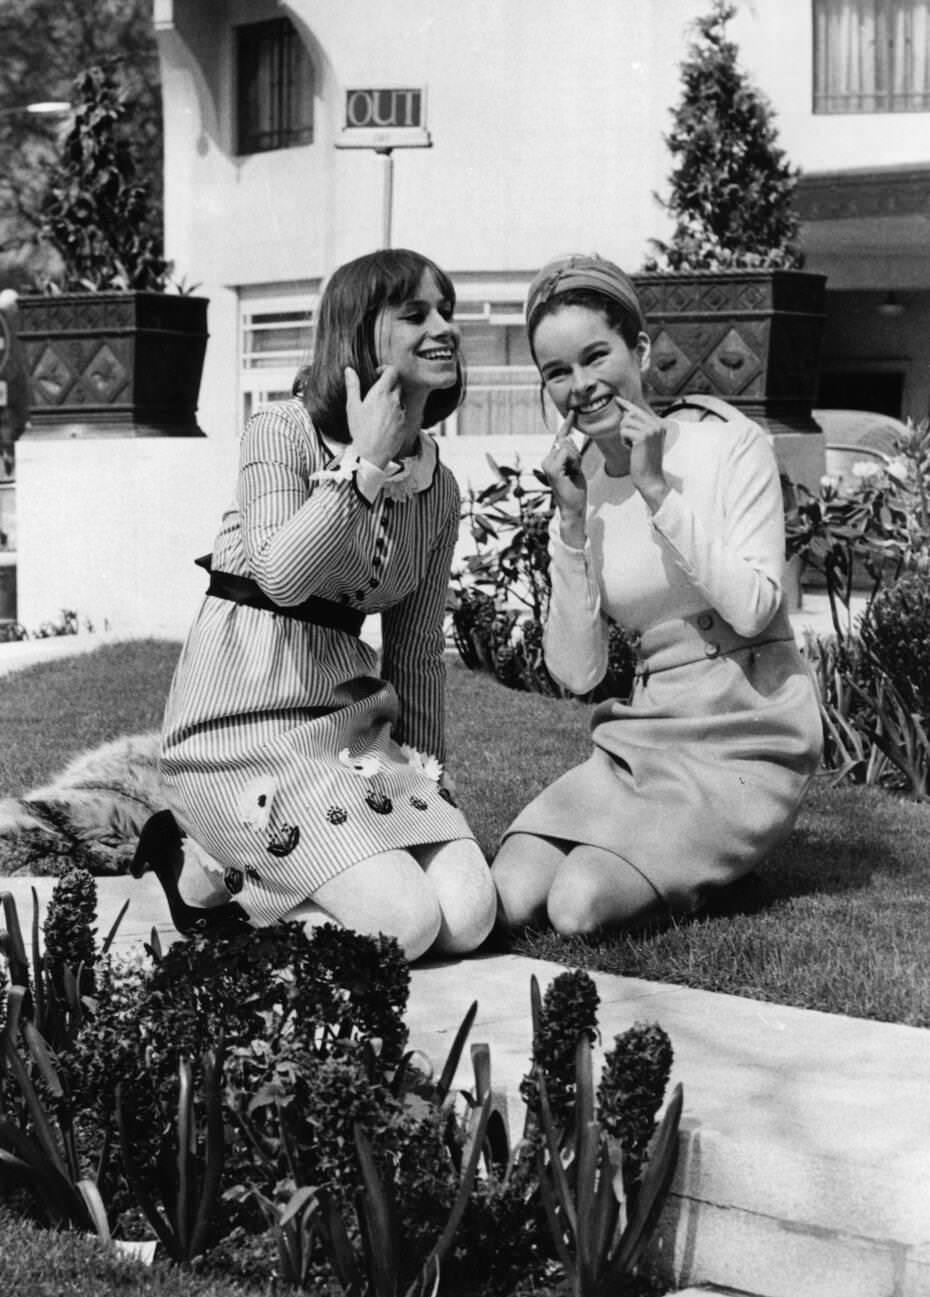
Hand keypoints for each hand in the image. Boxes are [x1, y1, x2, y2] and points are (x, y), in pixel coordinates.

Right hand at [344, 365, 407, 468]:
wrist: (371, 454)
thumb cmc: (360, 431)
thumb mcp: (353, 407)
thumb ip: (353, 386)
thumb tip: (349, 370)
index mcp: (381, 393)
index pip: (392, 371)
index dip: (387, 370)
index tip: (379, 375)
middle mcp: (394, 400)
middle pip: (398, 384)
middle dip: (390, 384)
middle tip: (378, 393)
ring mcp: (401, 412)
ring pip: (401, 399)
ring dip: (393, 400)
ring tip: (380, 410)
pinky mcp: (405, 424)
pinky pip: (403, 414)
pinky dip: (396, 414)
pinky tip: (385, 422)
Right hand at [542, 412, 586, 544]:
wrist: (573, 507)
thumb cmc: (576, 489)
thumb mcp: (576, 466)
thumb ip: (572, 453)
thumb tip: (567, 438)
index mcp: (553, 459)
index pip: (562, 438)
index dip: (567, 424)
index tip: (573, 412)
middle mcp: (547, 459)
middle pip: (568, 441)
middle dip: (577, 455)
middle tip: (575, 472)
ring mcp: (547, 464)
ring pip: (569, 447)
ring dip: (577, 460)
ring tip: (573, 475)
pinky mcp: (552, 469)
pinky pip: (568, 453)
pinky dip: (574, 462)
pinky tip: (571, 474)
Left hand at [614, 396, 668, 509]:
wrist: (651, 478)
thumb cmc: (645, 462)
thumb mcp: (644, 442)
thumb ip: (638, 427)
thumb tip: (625, 413)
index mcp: (659, 425)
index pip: (640, 410)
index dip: (627, 405)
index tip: (617, 399)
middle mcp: (657, 425)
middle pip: (630, 414)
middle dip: (624, 427)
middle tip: (630, 442)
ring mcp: (651, 429)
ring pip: (626, 422)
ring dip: (624, 435)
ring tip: (632, 447)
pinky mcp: (643, 436)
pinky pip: (624, 431)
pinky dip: (624, 441)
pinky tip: (632, 450)